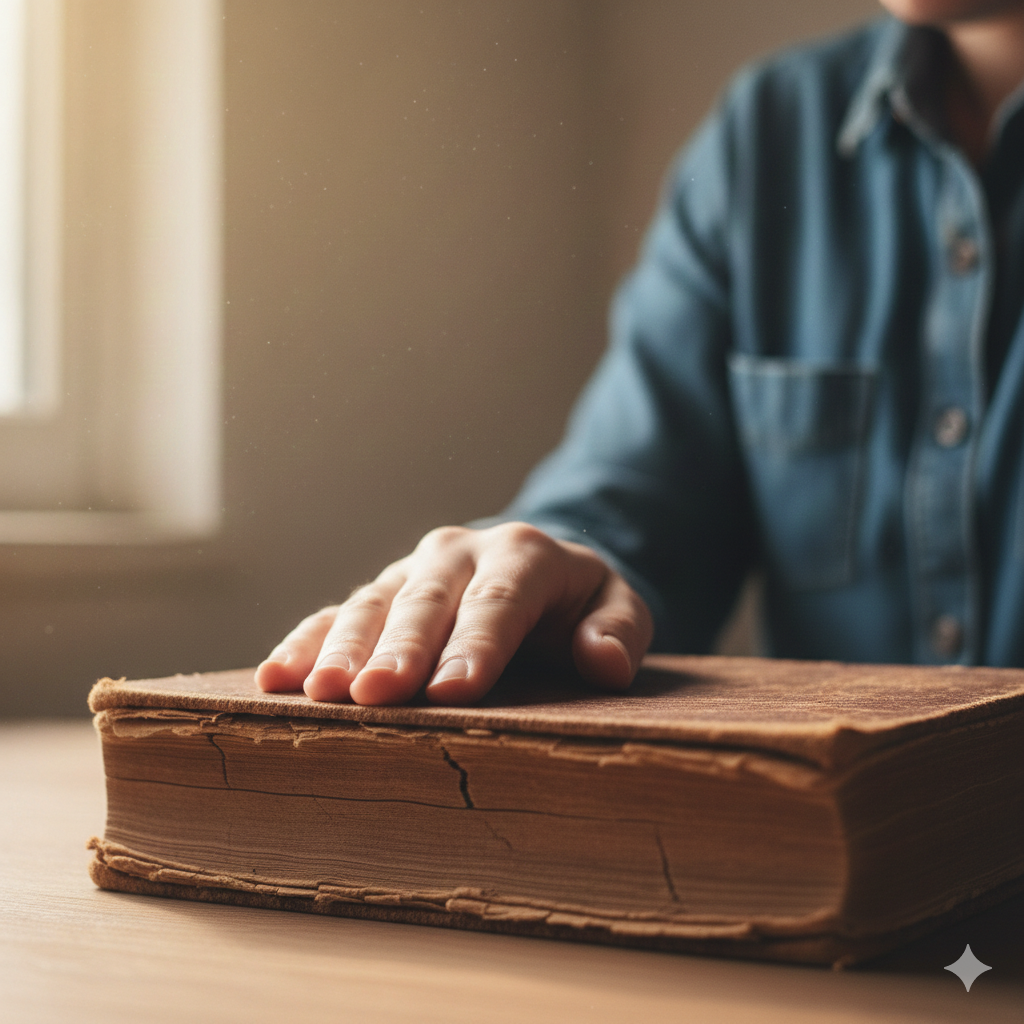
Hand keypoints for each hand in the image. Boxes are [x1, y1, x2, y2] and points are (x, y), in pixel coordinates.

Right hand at [254, 522, 652, 705]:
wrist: (532, 570)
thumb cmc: (577, 603)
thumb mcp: (616, 604)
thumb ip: (619, 627)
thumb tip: (606, 661)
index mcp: (522, 555)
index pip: (498, 603)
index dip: (474, 647)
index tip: (451, 693)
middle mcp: (459, 555)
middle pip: (426, 603)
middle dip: (398, 650)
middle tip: (370, 695)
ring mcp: (412, 572)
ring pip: (373, 605)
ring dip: (342, 648)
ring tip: (317, 692)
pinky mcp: (380, 593)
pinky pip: (335, 614)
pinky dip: (306, 643)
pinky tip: (276, 677)